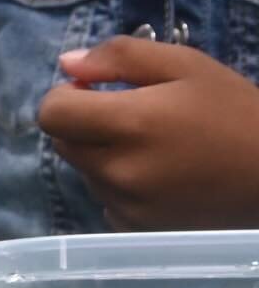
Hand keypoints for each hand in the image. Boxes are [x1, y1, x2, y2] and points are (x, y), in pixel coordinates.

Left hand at [39, 37, 258, 229]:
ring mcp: (130, 207)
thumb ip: (118, 57)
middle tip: (127, 114)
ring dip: (100, 154)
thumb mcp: (184, 65)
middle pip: (64, 142)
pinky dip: (118, 186)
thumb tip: (67, 64)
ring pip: (84, 172)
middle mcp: (119, 172)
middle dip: (82, 123)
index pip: (51, 114)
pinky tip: (157, 175)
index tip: (94, 90)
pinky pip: (106, 201)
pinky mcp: (143, 230)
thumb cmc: (236, 113)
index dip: (66, 96)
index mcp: (126, 125)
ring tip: (151, 145)